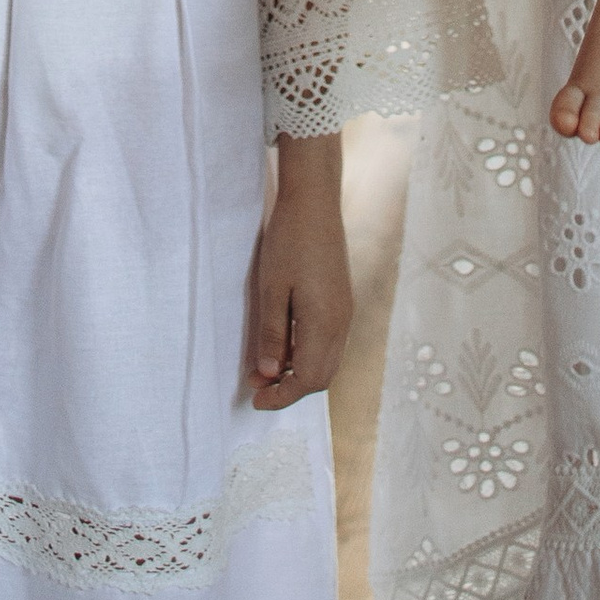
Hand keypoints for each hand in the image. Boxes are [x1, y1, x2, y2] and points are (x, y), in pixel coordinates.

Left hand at [251, 139, 352, 409]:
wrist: (315, 201)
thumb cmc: (289, 241)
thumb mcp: (271, 289)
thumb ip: (272, 334)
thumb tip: (268, 374)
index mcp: (324, 324)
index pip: (307, 380)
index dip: (281, 395)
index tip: (254, 398)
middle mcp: (341, 323)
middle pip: (321, 377)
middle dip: (290, 388)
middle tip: (257, 384)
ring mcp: (345, 311)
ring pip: (327, 361)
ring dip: (299, 371)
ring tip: (266, 365)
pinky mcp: (342, 300)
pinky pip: (329, 342)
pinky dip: (308, 353)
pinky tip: (285, 342)